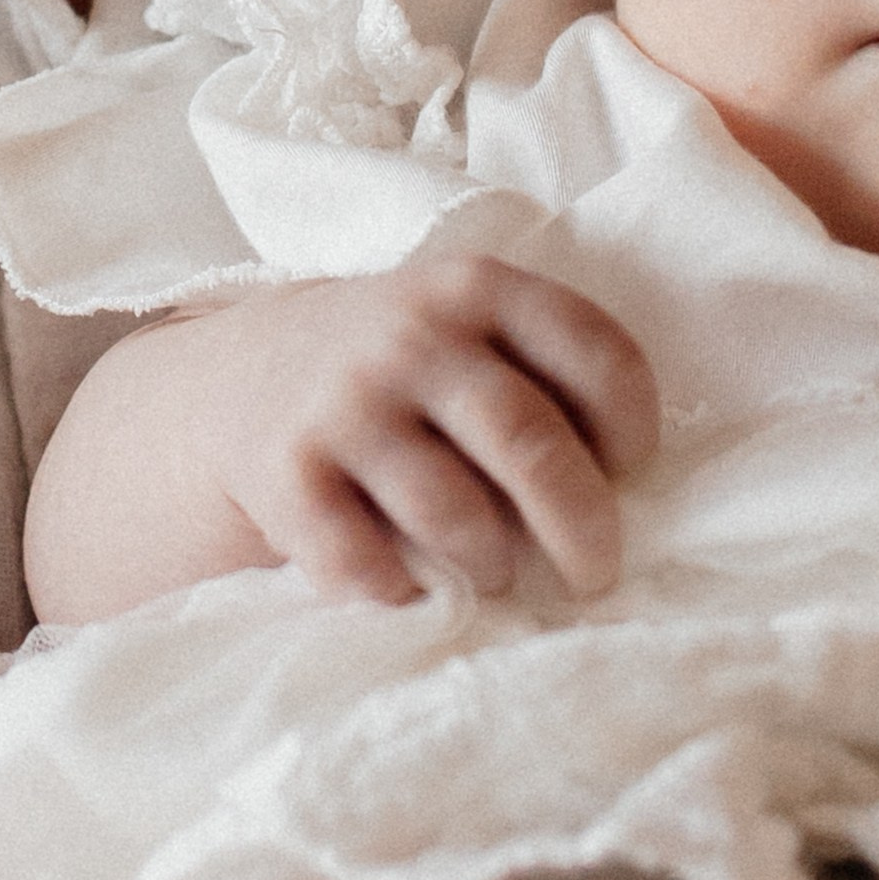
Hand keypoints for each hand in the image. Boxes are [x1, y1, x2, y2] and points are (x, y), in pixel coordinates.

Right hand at [196, 253, 662, 604]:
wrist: (245, 371)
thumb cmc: (402, 366)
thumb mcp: (469, 325)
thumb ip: (541, 371)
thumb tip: (624, 485)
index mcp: (479, 289)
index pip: (593, 351)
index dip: (633, 422)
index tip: (633, 468)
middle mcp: (412, 336)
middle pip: (528, 442)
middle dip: (580, 524)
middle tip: (597, 573)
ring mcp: (346, 406)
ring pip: (453, 514)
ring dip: (491, 562)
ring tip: (495, 571)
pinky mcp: (288, 478)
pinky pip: (365, 564)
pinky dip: (401, 591)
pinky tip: (410, 583)